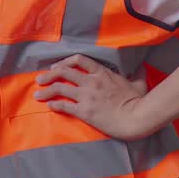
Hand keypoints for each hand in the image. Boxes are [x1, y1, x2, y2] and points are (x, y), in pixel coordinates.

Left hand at [33, 55, 153, 140]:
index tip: (56, 66)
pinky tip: (49, 106)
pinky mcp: (84, 111)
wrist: (135, 117)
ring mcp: (86, 96)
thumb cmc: (138, 101)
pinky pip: (64, 106)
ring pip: (60, 88)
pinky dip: (54, 105)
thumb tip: (141, 67)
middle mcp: (91, 81)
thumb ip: (136, 74)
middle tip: (40, 79)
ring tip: (37, 94)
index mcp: (102, 73)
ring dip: (46, 91)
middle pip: (64, 72)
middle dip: (49, 75)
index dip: (65, 62)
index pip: (79, 60)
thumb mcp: (138, 83)